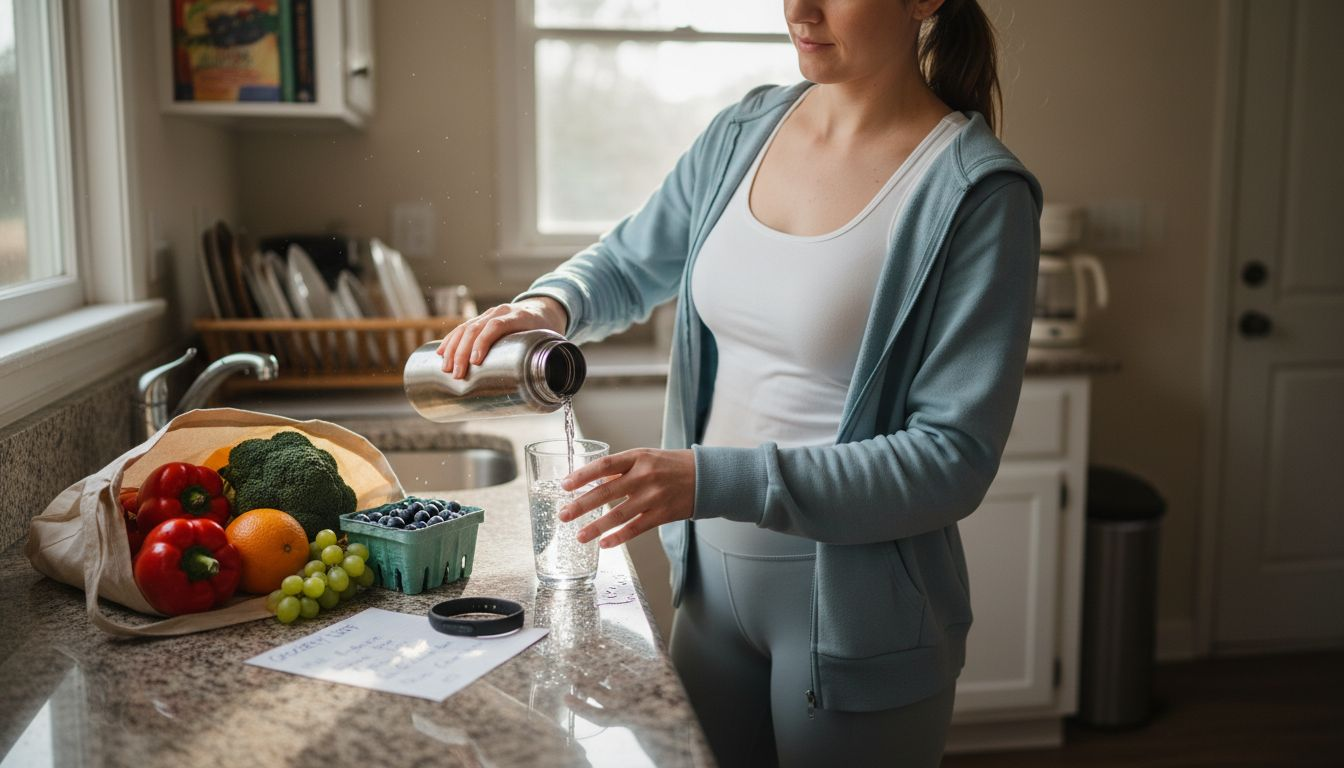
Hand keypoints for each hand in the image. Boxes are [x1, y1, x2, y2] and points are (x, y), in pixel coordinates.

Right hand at [436, 297, 567, 377]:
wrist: (543, 309)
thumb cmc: (547, 329)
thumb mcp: (552, 341)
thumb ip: (550, 361)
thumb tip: (551, 389)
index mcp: (519, 316)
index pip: (497, 326)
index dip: (483, 342)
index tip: (475, 362)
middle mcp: (500, 312)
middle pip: (476, 328)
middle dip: (463, 352)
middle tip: (457, 374)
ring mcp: (489, 315)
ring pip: (465, 327)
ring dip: (453, 348)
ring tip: (446, 369)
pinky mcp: (481, 320)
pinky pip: (462, 328)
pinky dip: (450, 340)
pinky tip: (441, 353)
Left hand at [557, 448, 694, 547]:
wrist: (705, 477)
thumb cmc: (670, 465)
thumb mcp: (646, 458)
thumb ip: (621, 469)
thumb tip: (593, 482)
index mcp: (638, 457)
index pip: (604, 465)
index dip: (582, 476)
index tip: (565, 485)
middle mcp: (644, 476)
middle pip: (606, 492)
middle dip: (581, 505)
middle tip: (563, 515)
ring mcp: (653, 497)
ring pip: (618, 514)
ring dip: (596, 527)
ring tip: (579, 536)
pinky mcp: (662, 514)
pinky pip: (635, 528)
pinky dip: (618, 537)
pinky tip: (604, 544)